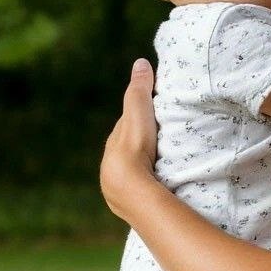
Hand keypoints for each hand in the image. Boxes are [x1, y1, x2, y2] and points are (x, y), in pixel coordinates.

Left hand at [100, 58, 158, 222]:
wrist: (132, 191)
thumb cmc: (135, 148)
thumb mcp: (140, 113)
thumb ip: (140, 90)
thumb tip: (140, 62)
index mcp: (112, 146)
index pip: (125, 128)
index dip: (139, 120)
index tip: (154, 116)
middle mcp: (109, 168)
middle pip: (127, 151)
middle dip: (139, 145)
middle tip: (160, 142)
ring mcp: (115, 190)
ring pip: (131, 174)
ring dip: (142, 169)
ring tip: (160, 167)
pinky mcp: (126, 207)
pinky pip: (136, 192)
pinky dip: (144, 187)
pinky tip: (155, 189)